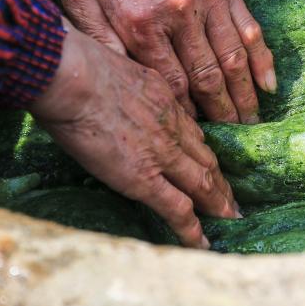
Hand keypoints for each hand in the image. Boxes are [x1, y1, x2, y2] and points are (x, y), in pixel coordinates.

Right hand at [29, 23, 240, 247]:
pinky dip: (192, 229)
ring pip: (202, 182)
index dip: (202, 149)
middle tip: (232, 196)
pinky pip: (176, 208)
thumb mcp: (114, 63)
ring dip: (218, 202)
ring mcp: (162, 154)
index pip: (191, 129)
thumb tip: (110, 87)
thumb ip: (123, 83)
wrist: (72, 78)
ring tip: (229, 217)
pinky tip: (202, 242)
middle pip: (205, 157)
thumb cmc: (77, 65)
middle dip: (221, 179)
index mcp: (163, 97)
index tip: (210, 160)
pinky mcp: (145, 179)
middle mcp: (171, 126)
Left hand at [61, 0, 275, 124]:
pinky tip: (269, 87)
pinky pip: (249, 29)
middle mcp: (177, 13)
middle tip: (232, 151)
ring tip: (252, 128)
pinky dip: (262, 61)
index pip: (167, 86)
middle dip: (221, 120)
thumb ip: (97, 39)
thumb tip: (117, 85)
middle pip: (206, 81)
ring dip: (245, 99)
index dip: (182, 118)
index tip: (191, 142)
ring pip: (233, 61)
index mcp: (137, 21)